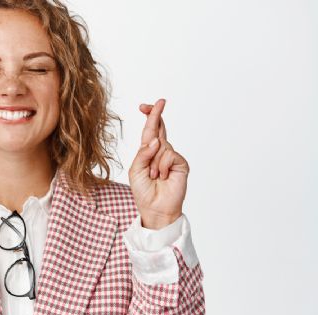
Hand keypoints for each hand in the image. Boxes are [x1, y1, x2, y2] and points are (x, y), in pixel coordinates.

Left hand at [128, 99, 189, 229]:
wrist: (155, 208)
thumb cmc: (143, 191)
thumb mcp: (136, 170)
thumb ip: (142, 154)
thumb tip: (155, 140)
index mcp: (148, 152)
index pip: (150, 131)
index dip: (149, 117)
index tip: (145, 106)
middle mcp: (161, 152)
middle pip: (160, 129)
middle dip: (156, 115)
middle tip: (159, 102)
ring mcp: (172, 157)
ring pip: (161, 146)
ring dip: (154, 162)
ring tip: (154, 176)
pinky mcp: (181, 164)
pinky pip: (169, 155)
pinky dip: (162, 166)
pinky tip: (163, 177)